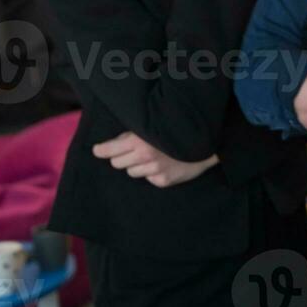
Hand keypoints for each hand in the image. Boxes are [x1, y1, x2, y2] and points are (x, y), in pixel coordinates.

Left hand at [93, 132, 218, 187]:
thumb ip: (134, 133)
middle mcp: (145, 156)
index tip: (97, 150)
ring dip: (137, 165)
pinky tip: (164, 164)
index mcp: (139, 140)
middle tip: (132, 150)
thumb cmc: (179, 129)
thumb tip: (113, 143)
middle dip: (122, 156)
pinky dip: (152, 173)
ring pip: (131, 172)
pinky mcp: (163, 181)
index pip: (108, 150)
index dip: (101, 150)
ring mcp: (154, 170)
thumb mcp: (155, 125)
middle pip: (117, 163)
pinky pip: (148, 179)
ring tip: (153, 156)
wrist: (208, 141)